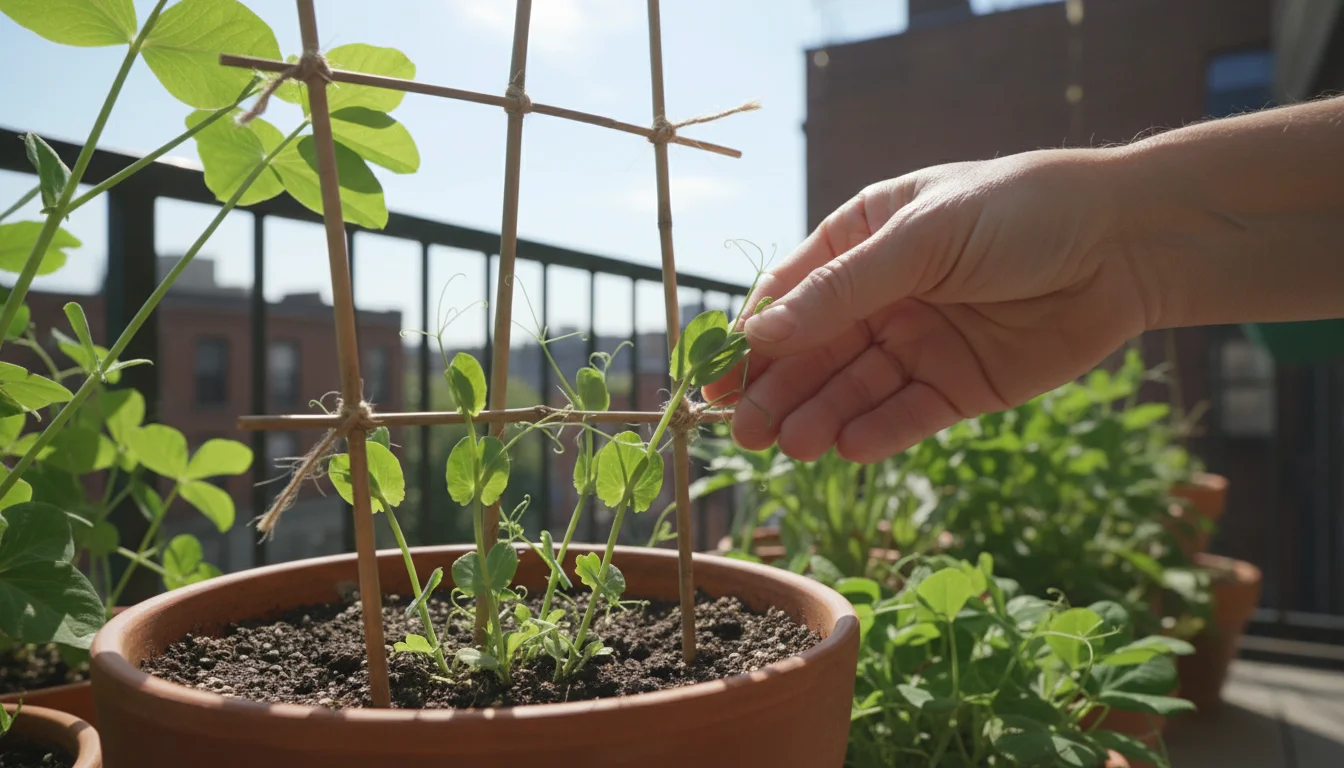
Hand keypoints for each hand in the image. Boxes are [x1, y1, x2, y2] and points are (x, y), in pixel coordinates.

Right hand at [703, 149, 1153, 462]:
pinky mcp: (959, 386)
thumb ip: (844, 288)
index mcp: (862, 240)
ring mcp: (919, 342)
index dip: (752, 338)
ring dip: (820, 417)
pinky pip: (906, 414)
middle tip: (744, 432)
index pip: (790, 294)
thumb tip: (762, 333)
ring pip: (854, 389)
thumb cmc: (1020, 211)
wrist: (1126, 243)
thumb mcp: (923, 237)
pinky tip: (846, 448)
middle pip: (815, 351)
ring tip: (791, 447)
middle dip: (779, 390)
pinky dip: (877, 432)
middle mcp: (883, 295)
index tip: (716, 377)